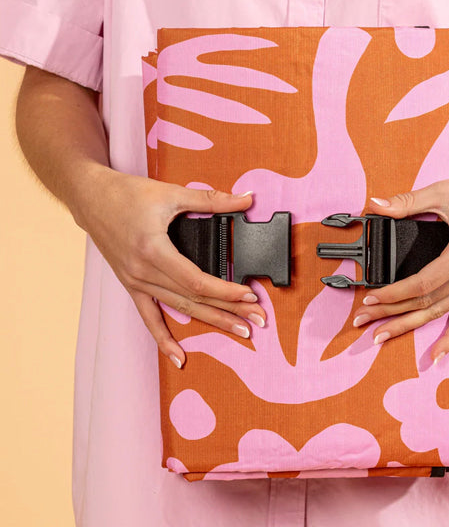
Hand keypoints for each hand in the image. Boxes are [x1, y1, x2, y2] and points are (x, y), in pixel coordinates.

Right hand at [70, 165, 265, 368]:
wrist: (89, 197)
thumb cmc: (126, 194)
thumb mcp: (171, 194)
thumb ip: (212, 200)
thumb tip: (247, 199)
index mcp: (154, 250)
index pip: (197, 281)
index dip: (226, 291)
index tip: (250, 296)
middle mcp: (144, 272)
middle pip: (194, 299)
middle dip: (229, 310)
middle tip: (257, 321)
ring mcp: (136, 282)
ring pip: (180, 309)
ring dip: (211, 321)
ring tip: (238, 331)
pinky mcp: (131, 285)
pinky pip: (149, 317)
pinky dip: (163, 339)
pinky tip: (179, 357)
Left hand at [352, 165, 448, 362]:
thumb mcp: (441, 192)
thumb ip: (406, 203)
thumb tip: (375, 204)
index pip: (422, 283)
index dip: (393, 294)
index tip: (370, 298)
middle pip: (426, 302)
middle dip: (391, 313)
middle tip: (363, 321)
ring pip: (440, 312)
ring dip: (409, 326)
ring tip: (381, 335)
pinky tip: (435, 355)